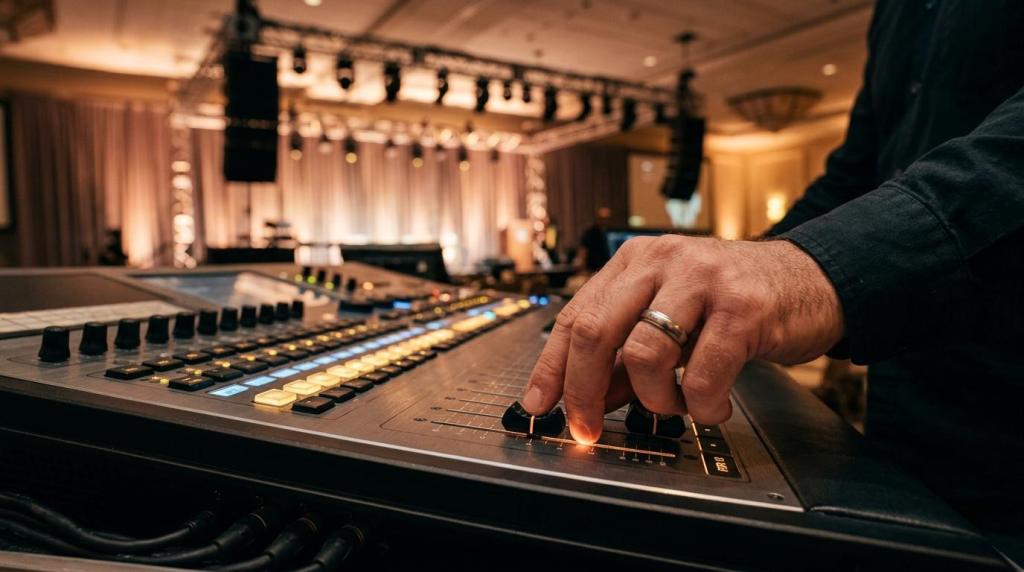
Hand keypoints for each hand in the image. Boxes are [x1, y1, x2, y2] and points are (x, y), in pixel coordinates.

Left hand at [521, 235, 844, 443]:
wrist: (814, 279)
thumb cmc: (736, 302)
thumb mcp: (672, 319)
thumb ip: (626, 355)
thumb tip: (584, 399)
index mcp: (635, 262)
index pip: (574, 316)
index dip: (551, 368)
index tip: (539, 406)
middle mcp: (661, 262)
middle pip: (595, 331)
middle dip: (582, 392)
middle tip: (587, 429)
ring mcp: (701, 280)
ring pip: (643, 355)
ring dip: (654, 400)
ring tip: (678, 407)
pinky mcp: (742, 307)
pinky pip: (701, 376)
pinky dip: (702, 407)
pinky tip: (715, 405)